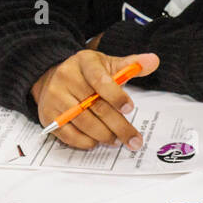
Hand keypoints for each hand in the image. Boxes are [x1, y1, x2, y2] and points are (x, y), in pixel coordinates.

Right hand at [31, 51, 158, 149]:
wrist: (52, 76)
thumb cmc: (87, 73)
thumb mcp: (108, 64)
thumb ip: (132, 65)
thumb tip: (154, 61)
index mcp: (85, 63)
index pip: (100, 80)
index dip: (116, 96)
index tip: (130, 108)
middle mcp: (67, 78)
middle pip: (96, 106)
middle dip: (119, 126)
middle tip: (134, 139)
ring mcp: (55, 97)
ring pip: (83, 122)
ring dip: (104, 135)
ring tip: (118, 141)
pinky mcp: (48, 115)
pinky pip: (68, 134)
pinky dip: (85, 141)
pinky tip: (98, 142)